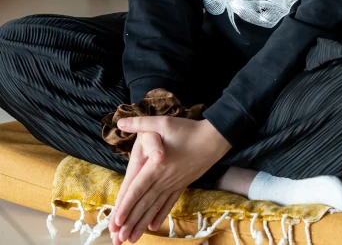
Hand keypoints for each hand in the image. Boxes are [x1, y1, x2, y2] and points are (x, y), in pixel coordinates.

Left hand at [109, 116, 231, 243]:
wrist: (214, 139)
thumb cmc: (188, 130)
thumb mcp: (163, 122)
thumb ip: (141, 123)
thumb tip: (120, 121)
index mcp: (156, 167)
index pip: (137, 189)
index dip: (126, 205)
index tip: (116, 222)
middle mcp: (163, 179)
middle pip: (144, 203)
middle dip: (130, 222)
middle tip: (118, 239)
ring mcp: (173, 184)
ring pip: (155, 207)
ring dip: (142, 223)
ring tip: (131, 239)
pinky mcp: (182, 184)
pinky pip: (169, 203)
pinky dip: (160, 215)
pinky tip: (153, 226)